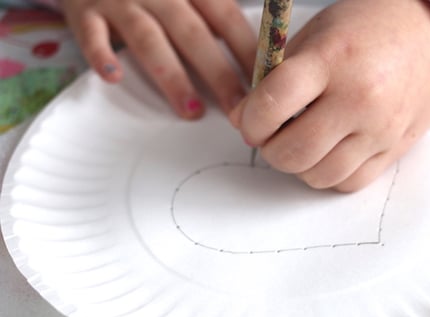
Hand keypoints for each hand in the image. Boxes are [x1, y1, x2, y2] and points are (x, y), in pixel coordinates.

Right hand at [59, 0, 255, 118]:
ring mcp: (120, 0)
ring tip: (191, 111)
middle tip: (236, 107)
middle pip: (192, 33)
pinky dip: (101, 55)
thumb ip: (212, 14)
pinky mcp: (85, 10)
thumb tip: (252, 57)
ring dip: (171, 76)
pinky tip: (115, 77)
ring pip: (149, 38)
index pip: (225, 17)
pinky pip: (92, 34)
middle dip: (218, 73)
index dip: (244, 49)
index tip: (262, 83)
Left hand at [229, 0, 429, 191]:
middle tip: (271, 136)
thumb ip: (275, 78)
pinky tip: (328, 152)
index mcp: (333, 59)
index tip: (249, 122)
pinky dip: (328, 174)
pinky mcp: (395, 150)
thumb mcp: (316, 35)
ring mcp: (381, 129)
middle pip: (294, 152)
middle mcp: (360, 98)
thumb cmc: (368, 29)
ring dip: (298, 166)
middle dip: (270, 150)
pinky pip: (348, 182)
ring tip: (301, 142)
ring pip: (319, 175)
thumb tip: (242, 119)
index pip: (274, 103)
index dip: (250, 121)